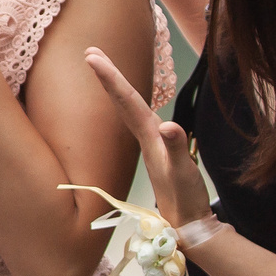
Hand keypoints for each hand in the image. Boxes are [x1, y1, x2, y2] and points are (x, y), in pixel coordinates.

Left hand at [84, 47, 211, 225]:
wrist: (185, 223)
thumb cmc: (185, 197)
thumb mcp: (182, 170)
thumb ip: (176, 147)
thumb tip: (167, 125)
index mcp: (149, 136)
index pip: (127, 100)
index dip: (111, 77)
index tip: (92, 56)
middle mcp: (145, 136)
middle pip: (122, 100)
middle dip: (108, 75)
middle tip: (91, 52)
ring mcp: (150, 143)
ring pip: (128, 108)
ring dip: (116, 87)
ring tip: (103, 67)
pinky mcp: (157, 149)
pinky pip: (139, 118)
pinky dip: (131, 103)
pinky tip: (130, 100)